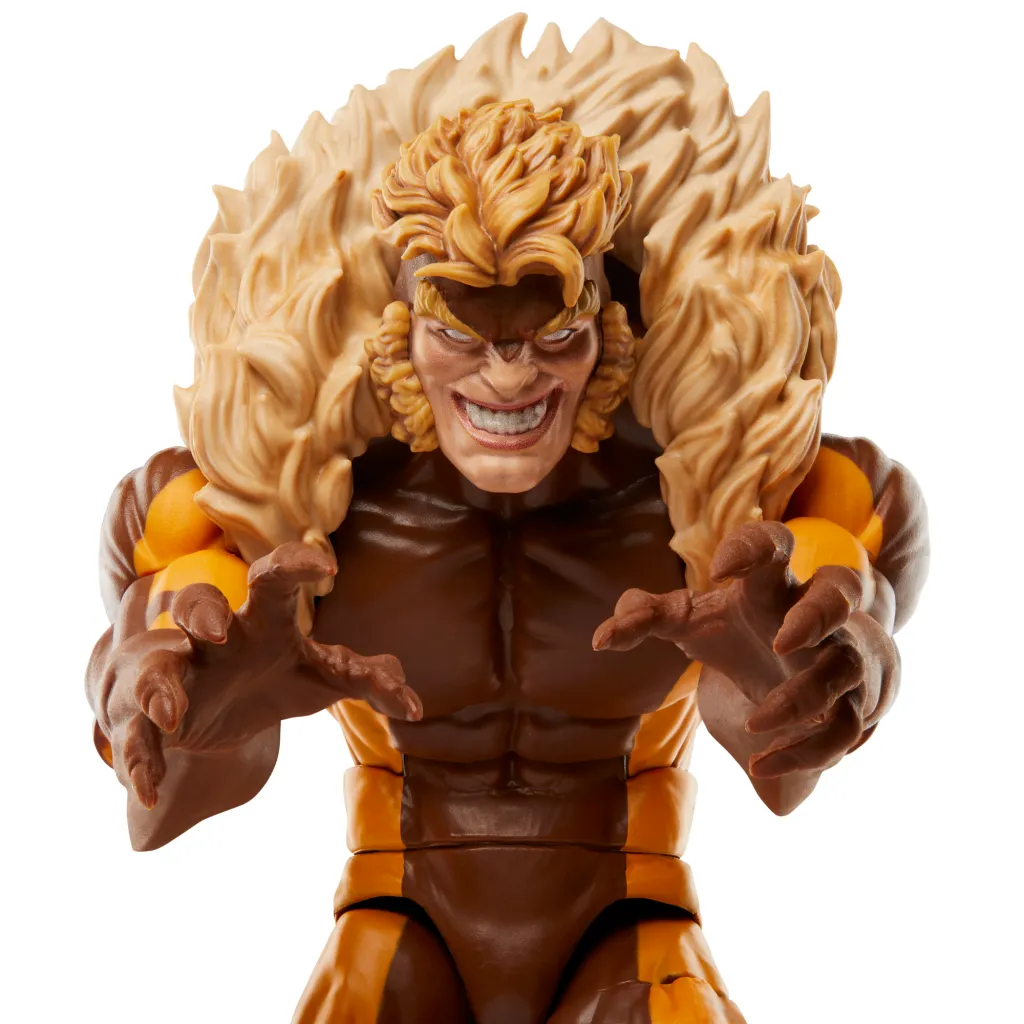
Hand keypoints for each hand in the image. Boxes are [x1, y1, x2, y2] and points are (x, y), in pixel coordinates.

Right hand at [97, 542, 420, 807]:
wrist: (213, 709)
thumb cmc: (272, 677)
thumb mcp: (321, 679)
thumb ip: (364, 680)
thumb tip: (414, 703)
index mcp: (260, 621)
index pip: (274, 579)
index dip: (295, 566)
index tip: (327, 567)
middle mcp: (214, 638)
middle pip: (197, 603)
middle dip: (203, 611)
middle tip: (220, 631)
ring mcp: (177, 673)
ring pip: (156, 664)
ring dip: (159, 686)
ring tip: (171, 714)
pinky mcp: (148, 717)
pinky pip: (136, 734)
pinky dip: (139, 762)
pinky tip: (148, 792)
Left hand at [593, 521, 897, 780]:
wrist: (796, 664)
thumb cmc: (737, 628)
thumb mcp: (688, 619)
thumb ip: (645, 618)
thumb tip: (600, 639)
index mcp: (768, 584)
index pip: (772, 544)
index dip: (754, 546)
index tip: (720, 566)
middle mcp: (811, 614)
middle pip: (840, 590)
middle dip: (819, 613)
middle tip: (782, 640)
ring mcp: (836, 657)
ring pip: (842, 669)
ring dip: (803, 699)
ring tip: (756, 722)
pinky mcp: (848, 704)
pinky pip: (843, 729)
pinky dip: (805, 751)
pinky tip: (761, 764)